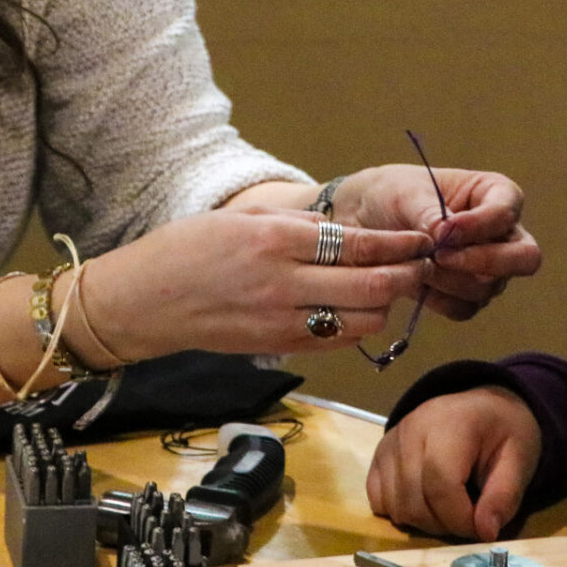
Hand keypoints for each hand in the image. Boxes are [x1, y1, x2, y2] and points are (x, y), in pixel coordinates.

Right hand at [81, 206, 432, 357]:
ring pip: (361, 321)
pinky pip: (336, 341)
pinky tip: (358, 309)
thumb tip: (350, 231)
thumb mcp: (243, 218)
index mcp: (275, 242)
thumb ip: (299, 225)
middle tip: (424, 264)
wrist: (143, 302)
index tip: (422, 239)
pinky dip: (357, 326)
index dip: (398, 244)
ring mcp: (281, 323)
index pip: (358, 245)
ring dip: (385, 305)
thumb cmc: (187, 250)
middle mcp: (283, 285)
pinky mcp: (277, 348)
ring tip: (391, 287)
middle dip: (407, 276)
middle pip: (372, 288)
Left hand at [334, 164, 540, 320]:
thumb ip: (430, 213)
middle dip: (483, 261)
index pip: (507, 213)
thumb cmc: (393, 195)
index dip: (481, 225)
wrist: (366, 221)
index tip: (444, 230)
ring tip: (417, 264)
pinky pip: (465, 308)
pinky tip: (417, 284)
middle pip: (524, 258)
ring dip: (451, 280)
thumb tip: (447, 237)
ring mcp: (490, 269)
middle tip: (441, 257)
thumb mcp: (406, 194)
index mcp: (496, 194)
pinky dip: (440, 300)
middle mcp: (503, 234)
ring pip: (490, 287)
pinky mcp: (467, 295)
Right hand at [365, 386, 540, 539]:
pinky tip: (425, 502)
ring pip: (396, 505)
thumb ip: (504, 496)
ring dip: (424, 522)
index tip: (481, 528)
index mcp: (451, 424)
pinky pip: (378, 498)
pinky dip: (400, 511)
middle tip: (469, 518)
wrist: (482, 407)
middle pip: (414, 500)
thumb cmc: (503, 432)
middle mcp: (412, 428)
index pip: (440, 484)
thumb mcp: (520, 459)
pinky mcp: (378, 454)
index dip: (459, 518)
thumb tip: (485, 532)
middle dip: (445, 524)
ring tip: (450, 508)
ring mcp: (390, 441)